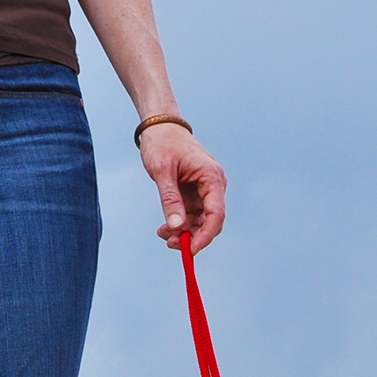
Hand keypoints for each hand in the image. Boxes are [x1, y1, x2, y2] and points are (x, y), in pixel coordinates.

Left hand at [139, 125, 226, 249]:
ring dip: (184, 231)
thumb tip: (176, 226)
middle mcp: (214, 184)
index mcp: (211, 176)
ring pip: (201, 220)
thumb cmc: (162, 142)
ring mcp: (206, 189)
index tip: (190, 250)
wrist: (160, 126)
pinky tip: (165, 227)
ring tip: (163, 234)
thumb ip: (170, 199)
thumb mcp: (162, 171)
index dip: (205, 235)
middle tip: (169, 243)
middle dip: (192, 235)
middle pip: (211, 221)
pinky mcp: (197, 192)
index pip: (216, 213)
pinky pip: (193, 214)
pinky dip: (180, 223)